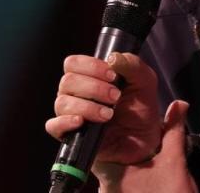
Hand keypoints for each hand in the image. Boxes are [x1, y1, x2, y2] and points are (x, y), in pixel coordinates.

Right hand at [45, 52, 162, 164]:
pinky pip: (54, 125)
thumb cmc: (140, 108)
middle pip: (67, 81)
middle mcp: (75, 93)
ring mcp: (70, 114)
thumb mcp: (145, 82)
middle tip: (116, 97)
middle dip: (94, 88)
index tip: (112, 75)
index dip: (90, 66)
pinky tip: (82, 122)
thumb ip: (132, 65)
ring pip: (62, 102)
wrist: (143, 141)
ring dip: (87, 106)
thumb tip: (112, 57)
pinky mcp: (69, 135)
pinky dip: (65, 122)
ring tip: (109, 114)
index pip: (73, 63)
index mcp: (88, 76)